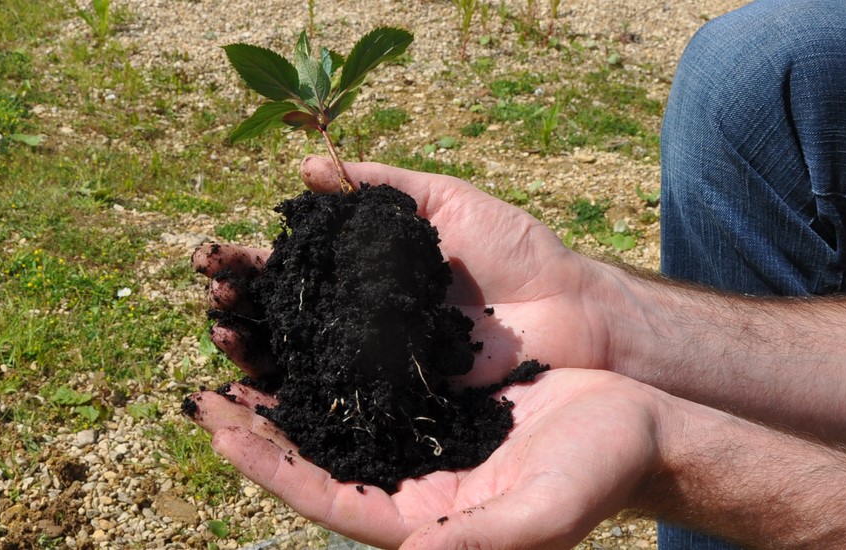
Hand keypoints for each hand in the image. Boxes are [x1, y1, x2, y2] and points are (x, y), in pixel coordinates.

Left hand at [186, 368, 671, 548]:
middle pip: (314, 454)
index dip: (270, 467)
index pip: (326, 498)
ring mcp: (416, 433)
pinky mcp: (432, 392)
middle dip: (256, 423)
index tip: (221, 431)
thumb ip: (476, 542)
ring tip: (235, 342)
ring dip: (284, 378)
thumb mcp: (540, 515)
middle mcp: (406, 478)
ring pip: (333, 408)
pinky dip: (332, 345)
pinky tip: (305, 313)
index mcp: (419, 518)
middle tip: (204, 387)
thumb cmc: (599, 474)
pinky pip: (368, 370)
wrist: (641, 426)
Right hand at [193, 156, 615, 385]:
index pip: (295, 274)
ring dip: (255, 361)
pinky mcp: (402, 410)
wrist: (571, 309)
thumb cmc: (515, 250)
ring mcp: (380, 371)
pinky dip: (299, 411)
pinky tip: (261, 402)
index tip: (215, 262)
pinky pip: (344, 413)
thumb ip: (381, 187)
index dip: (253, 270)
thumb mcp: (445, 202)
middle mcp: (364, 326)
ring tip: (222, 344)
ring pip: (302, 373)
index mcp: (367, 276)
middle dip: (243, 314)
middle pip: (287, 325)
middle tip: (213, 302)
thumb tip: (307, 167)